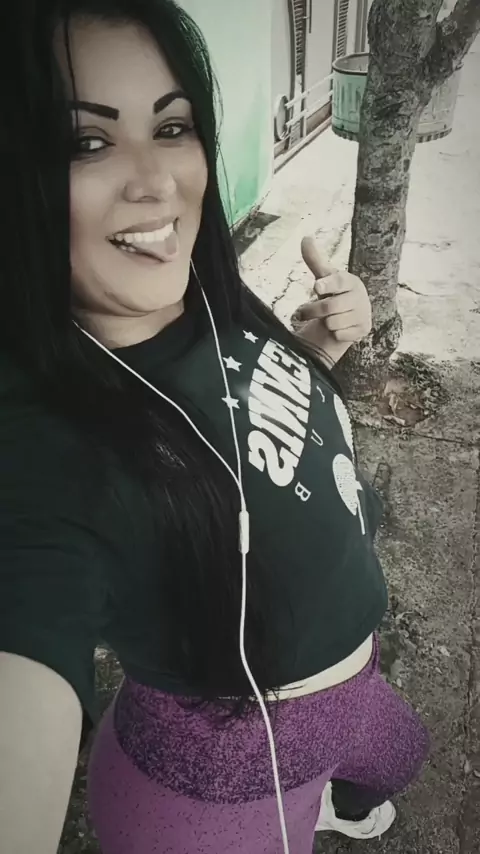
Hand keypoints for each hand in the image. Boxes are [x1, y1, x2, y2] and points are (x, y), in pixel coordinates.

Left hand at [293, 236, 371, 364]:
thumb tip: (305, 238)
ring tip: (324, 320)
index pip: (339, 282)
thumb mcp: (324, 278)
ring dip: (323, 324)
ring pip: (333, 323)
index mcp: (351, 281)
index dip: (327, 284)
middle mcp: (360, 297)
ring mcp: (363, 315)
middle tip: (303, 312)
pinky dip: (333, 334)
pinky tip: (336, 329)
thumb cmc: (333, 295)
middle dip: (312, 311)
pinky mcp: (363, 331)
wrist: (347, 320)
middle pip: (329, 307)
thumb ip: (315, 260)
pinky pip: (339, 335)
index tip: (316, 287)